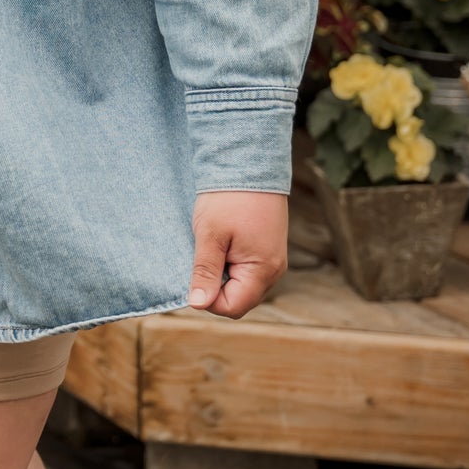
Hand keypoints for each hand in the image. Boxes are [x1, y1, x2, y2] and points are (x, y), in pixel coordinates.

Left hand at [188, 190, 288, 317]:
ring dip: (221, 272)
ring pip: (241, 283)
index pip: (233, 307)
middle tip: (201, 255)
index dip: (209, 298)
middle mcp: (274, 270)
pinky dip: (229, 260)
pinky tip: (220, 240)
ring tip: (211, 244)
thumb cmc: (228, 197)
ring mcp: (272, 258)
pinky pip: (246, 268)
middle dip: (215, 285)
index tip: (194, 273)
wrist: (249, 161)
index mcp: (263, 271)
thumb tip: (198, 304)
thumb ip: (205, 272)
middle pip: (238, 298)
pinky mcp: (266, 247)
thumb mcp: (210, 235)